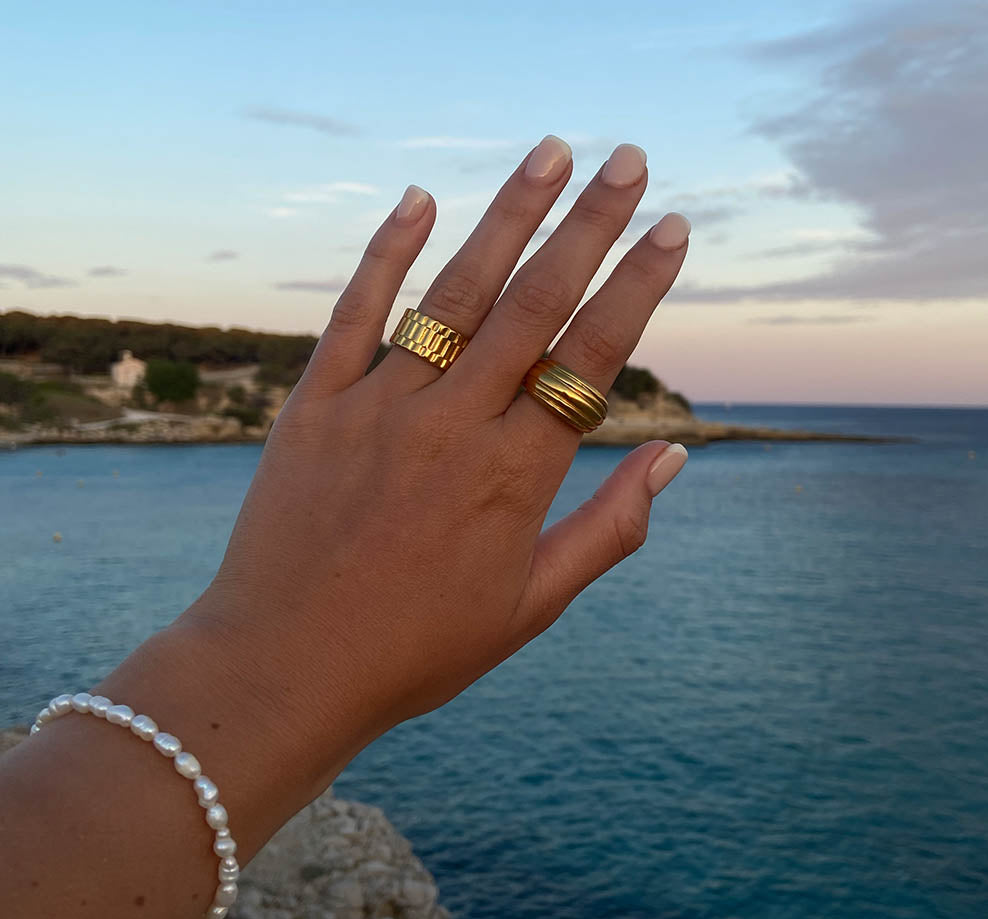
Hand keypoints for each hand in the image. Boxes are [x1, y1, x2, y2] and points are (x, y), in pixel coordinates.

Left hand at [190, 136, 689, 776]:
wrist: (286, 667)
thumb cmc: (417, 648)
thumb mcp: (531, 604)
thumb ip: (609, 529)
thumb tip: (673, 456)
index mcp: (513, 475)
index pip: (591, 356)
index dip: (638, 287)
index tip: (672, 230)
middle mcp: (452, 425)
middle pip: (534, 303)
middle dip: (590, 225)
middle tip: (630, 161)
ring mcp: (379, 408)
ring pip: (454, 293)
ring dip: (507, 216)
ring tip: (550, 153)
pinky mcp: (315, 406)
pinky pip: (354, 313)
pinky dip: (384, 253)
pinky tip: (417, 198)